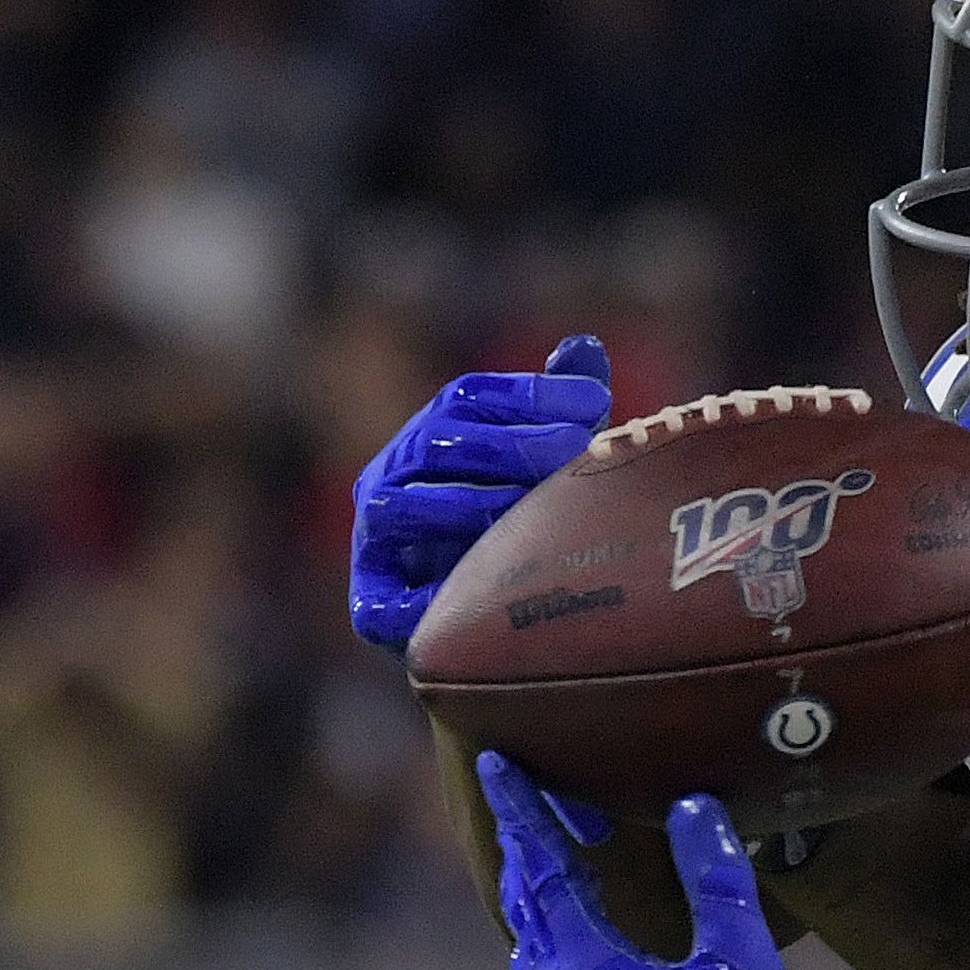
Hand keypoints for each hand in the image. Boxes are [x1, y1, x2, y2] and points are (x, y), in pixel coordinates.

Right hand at [348, 335, 611, 651]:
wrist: (489, 622)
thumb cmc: (526, 524)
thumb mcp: (552, 463)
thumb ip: (564, 409)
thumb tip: (585, 347)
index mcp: (434, 435)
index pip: (469, 396)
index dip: (530, 394)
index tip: (595, 402)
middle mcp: (393, 475)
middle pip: (438, 442)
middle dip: (511, 445)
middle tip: (573, 453)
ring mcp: (376, 538)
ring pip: (398, 508)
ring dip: (467, 508)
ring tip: (531, 517)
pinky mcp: (373, 602)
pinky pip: (381, 600)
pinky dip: (421, 600)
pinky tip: (478, 596)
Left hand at [479, 751, 871, 969]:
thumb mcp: (741, 959)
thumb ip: (714, 877)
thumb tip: (692, 805)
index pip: (542, 872)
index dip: (523, 813)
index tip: (495, 763)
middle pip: (526, 912)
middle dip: (524, 851)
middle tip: (521, 800)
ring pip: (537, 955)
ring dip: (539, 901)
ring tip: (547, 861)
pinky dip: (560, 945)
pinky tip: (586, 944)